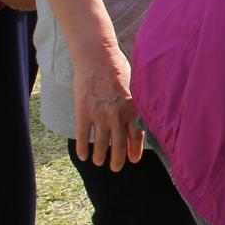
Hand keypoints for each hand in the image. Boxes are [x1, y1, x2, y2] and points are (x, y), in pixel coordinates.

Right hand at [74, 46, 144, 171]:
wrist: (97, 56)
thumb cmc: (118, 67)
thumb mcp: (135, 85)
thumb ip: (137, 103)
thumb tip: (141, 119)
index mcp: (133, 109)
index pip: (137, 136)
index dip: (135, 150)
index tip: (132, 160)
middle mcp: (118, 115)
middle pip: (119, 145)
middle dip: (118, 160)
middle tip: (116, 168)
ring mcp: (100, 115)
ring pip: (100, 144)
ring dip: (100, 156)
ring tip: (98, 162)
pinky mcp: (83, 112)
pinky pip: (83, 136)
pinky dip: (83, 149)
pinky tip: (83, 156)